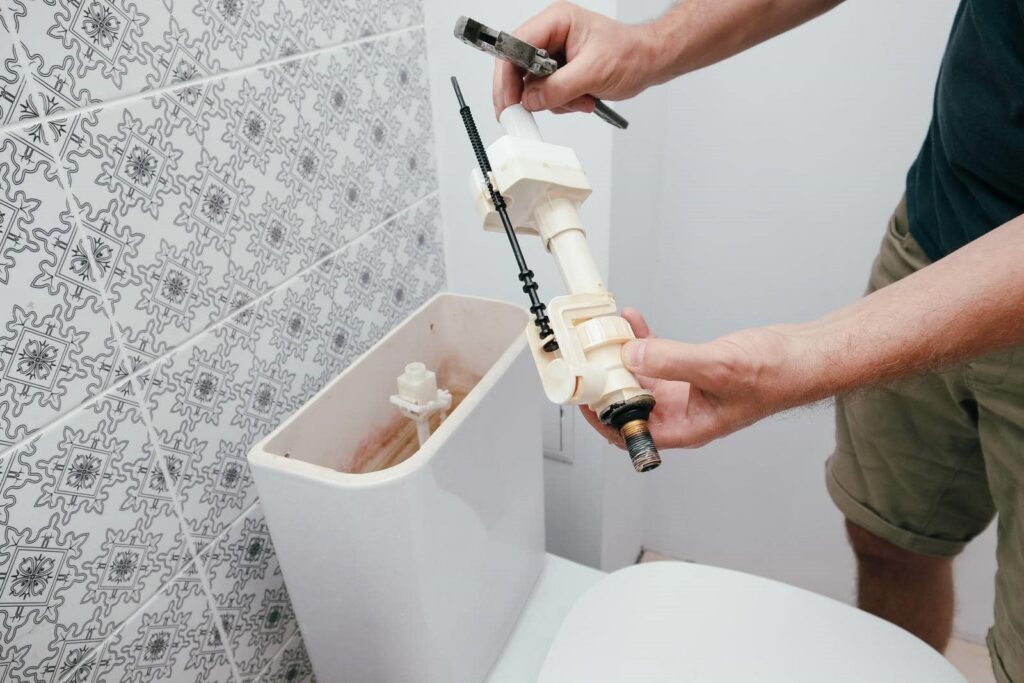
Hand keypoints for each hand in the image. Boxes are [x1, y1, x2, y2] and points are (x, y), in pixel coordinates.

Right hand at [492, 2, 664, 116]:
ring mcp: (554, 54)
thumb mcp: (593, 72)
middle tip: (526, 112)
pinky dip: (561, 103)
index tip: (508, 99)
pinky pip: (545, 93)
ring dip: (552, 100)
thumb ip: (559, 87)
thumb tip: (531, 100)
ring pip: (531, 85)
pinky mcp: (559, 71)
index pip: (516, 46)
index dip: (508, 75)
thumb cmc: (631, 54)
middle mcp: (551, 35)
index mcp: (557, 22)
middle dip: (527, 93)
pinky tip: (580, 99)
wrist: (648, 62)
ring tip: (578, 99)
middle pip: (517, 67)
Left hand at [581, 309, 809, 449]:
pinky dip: (642, 340)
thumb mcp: (717, 367)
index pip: (630, 433)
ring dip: (621, 355)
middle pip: (629, 403)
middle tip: (586, 356)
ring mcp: (686, 391)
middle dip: (606, 380)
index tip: (583, 394)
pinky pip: (657, 357)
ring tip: (604, 332)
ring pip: (640, 376)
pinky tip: (633, 321)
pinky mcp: (691, 369)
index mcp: (686, 428)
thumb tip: (631, 355)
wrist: (803, 356)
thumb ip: (671, 361)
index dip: (602, 417)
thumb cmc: (776, 376)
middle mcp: (682, 413)